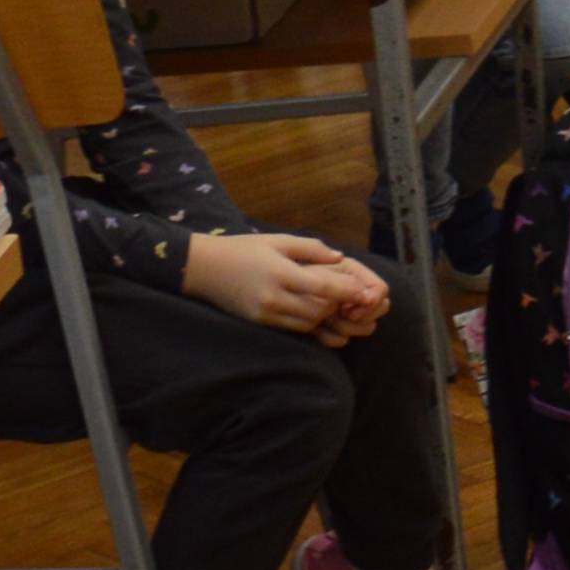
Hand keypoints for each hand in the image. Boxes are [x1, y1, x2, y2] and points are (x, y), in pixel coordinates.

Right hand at [184, 231, 386, 336]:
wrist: (202, 268)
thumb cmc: (243, 249)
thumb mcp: (277, 241)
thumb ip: (311, 249)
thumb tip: (340, 258)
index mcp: (281, 273)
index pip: (324, 287)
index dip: (349, 291)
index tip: (366, 290)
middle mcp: (274, 298)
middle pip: (320, 310)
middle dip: (338, 305)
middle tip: (348, 296)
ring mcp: (266, 314)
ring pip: (308, 323)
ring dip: (323, 315)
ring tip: (330, 302)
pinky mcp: (260, 323)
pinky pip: (293, 328)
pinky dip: (307, 321)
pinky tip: (311, 309)